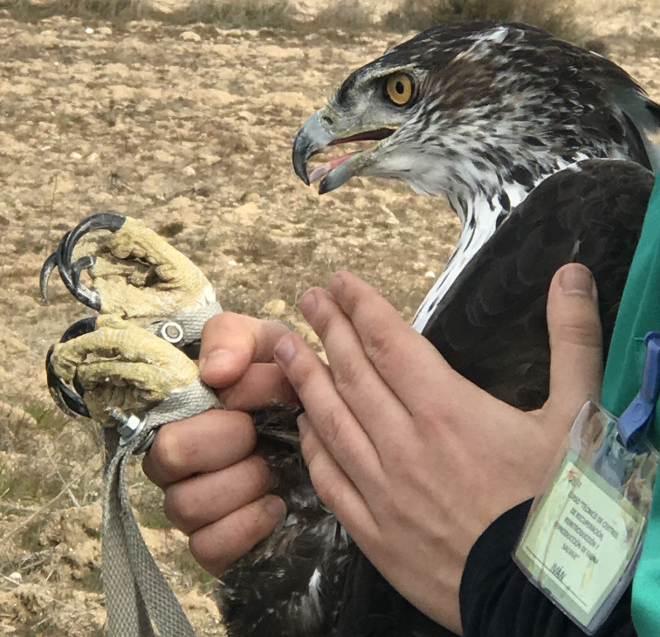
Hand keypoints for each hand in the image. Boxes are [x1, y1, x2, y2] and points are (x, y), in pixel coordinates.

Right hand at [143, 312, 294, 574]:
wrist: (328, 428)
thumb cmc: (284, 380)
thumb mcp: (267, 342)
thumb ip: (235, 339)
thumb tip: (215, 373)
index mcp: (177, 409)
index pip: (164, 416)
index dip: (215, 413)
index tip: (250, 403)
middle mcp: (173, 458)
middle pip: (167, 456)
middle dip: (227, 442)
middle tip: (260, 434)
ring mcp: (188, 503)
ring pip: (185, 505)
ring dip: (241, 483)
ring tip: (272, 469)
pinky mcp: (212, 544)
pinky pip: (207, 548)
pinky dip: (246, 526)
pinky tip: (275, 504)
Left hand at [273, 264, 602, 633]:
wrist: (546, 598)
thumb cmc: (563, 505)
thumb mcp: (579, 414)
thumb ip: (572, 338)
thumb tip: (572, 276)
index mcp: (447, 410)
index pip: (388, 342)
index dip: (359, 306)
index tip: (338, 282)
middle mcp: (405, 444)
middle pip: (353, 373)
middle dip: (326, 328)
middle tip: (307, 299)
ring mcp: (384, 490)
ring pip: (331, 421)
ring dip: (304, 379)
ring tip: (284, 348)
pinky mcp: (375, 534)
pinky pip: (330, 481)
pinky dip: (312, 448)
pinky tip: (302, 426)